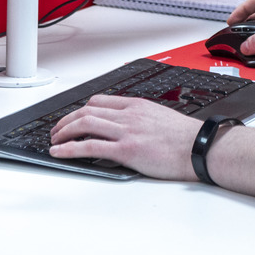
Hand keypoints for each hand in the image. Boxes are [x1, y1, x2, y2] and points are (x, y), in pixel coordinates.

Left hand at [49, 95, 204, 180]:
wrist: (201, 148)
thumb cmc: (188, 139)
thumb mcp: (161, 119)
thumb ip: (142, 121)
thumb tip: (129, 130)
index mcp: (137, 105)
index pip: (100, 101)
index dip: (81, 110)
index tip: (74, 118)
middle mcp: (129, 114)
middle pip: (87, 110)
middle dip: (66, 120)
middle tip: (57, 130)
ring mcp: (126, 131)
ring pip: (84, 124)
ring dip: (63, 131)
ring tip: (54, 140)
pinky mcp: (126, 149)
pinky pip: (89, 146)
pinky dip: (69, 148)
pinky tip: (59, 152)